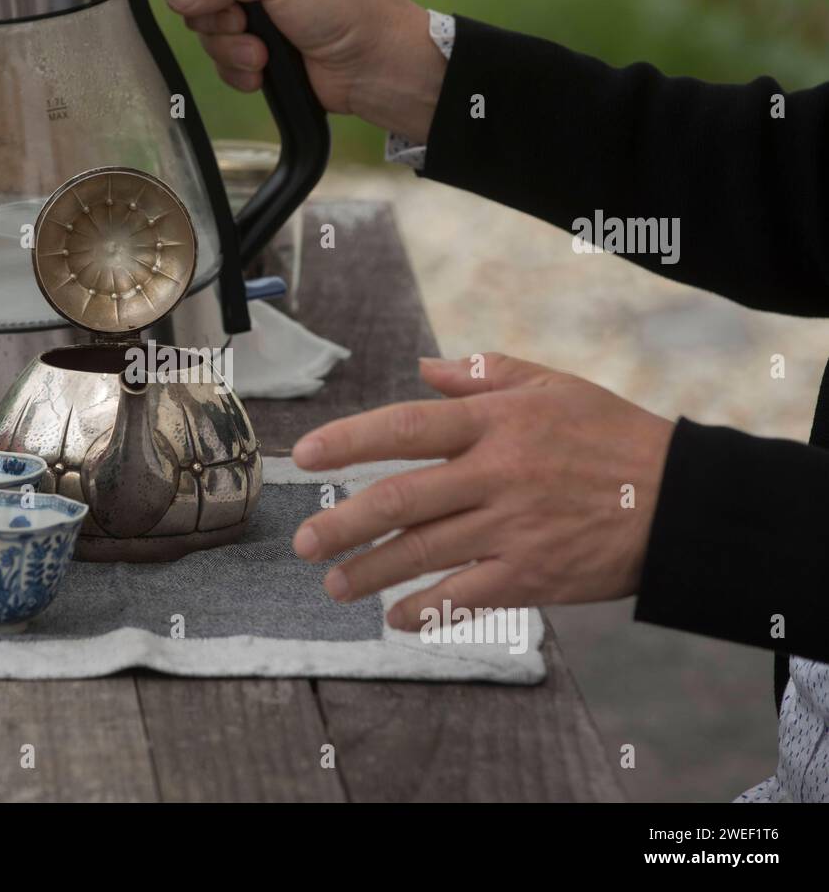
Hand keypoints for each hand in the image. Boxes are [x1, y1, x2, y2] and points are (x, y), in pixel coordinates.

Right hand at [164, 0, 446, 142]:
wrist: (374, 65)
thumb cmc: (344, 7)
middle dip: (216, 18)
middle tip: (246, 22)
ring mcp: (259, 18)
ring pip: (208, 35)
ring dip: (231, 50)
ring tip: (262, 53)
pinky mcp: (261, 55)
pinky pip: (224, 66)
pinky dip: (239, 72)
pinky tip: (263, 71)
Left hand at [290, 354, 675, 628]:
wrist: (681, 500)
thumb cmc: (612, 436)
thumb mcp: (552, 386)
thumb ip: (482, 375)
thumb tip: (422, 369)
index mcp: (496, 422)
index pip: (404, 428)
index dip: (348, 441)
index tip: (305, 456)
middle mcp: (497, 474)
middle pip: (401, 499)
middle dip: (344, 523)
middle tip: (305, 542)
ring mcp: (514, 528)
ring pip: (424, 553)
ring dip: (371, 571)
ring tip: (334, 585)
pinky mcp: (534, 574)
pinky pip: (465, 595)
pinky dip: (426, 609)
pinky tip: (396, 617)